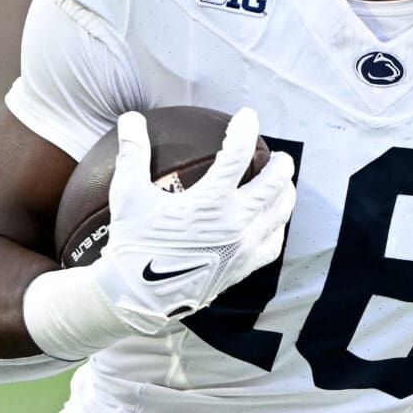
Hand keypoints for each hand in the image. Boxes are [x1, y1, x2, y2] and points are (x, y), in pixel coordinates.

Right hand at [89, 108, 295, 332]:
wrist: (139, 296)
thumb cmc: (133, 243)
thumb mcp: (128, 195)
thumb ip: (133, 154)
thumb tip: (129, 118)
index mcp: (210, 202)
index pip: (238, 154)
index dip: (245, 129)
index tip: (247, 116)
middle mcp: (235, 223)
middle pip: (275, 182)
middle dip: (281, 162)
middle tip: (276, 154)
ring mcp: (244, 247)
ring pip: (281, 211)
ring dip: (285, 191)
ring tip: (281, 181)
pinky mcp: (244, 267)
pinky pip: (273, 243)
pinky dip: (277, 226)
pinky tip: (272, 220)